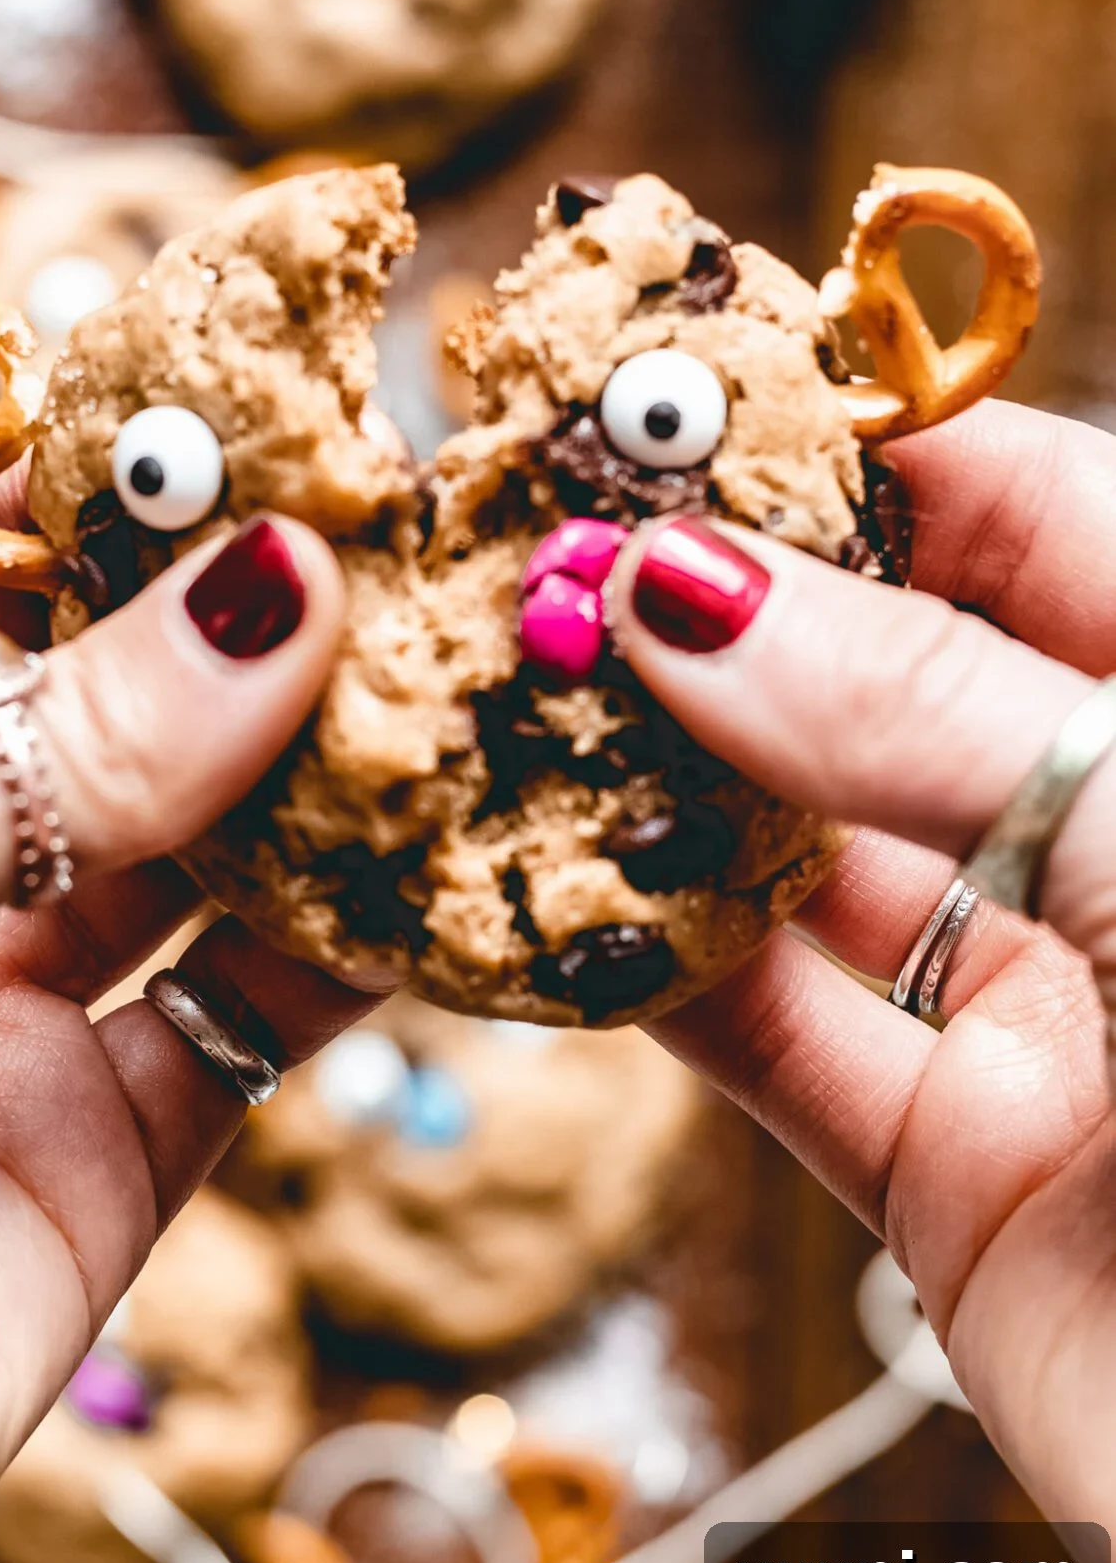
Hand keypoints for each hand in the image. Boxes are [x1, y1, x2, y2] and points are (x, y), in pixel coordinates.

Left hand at [0, 500, 367, 1562]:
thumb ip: (63, 741)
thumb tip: (273, 584)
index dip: (96, 500)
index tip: (256, 430)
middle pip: (102, 700)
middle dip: (239, 626)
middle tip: (399, 538)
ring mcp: (6, 1002)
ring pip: (201, 849)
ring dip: (320, 775)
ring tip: (446, 680)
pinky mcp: (102, 1148)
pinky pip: (253, 1019)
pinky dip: (354, 946)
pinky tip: (437, 868)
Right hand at [604, 399, 1115, 1529]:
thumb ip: (924, 705)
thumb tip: (680, 589)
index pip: (1018, 504)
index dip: (840, 441)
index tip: (660, 398)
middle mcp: (1114, 832)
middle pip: (881, 671)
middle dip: (713, 608)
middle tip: (539, 550)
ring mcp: (1036, 999)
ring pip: (803, 855)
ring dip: (655, 788)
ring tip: (507, 706)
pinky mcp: (952, 1164)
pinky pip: (772, 1041)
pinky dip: (652, 971)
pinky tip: (544, 900)